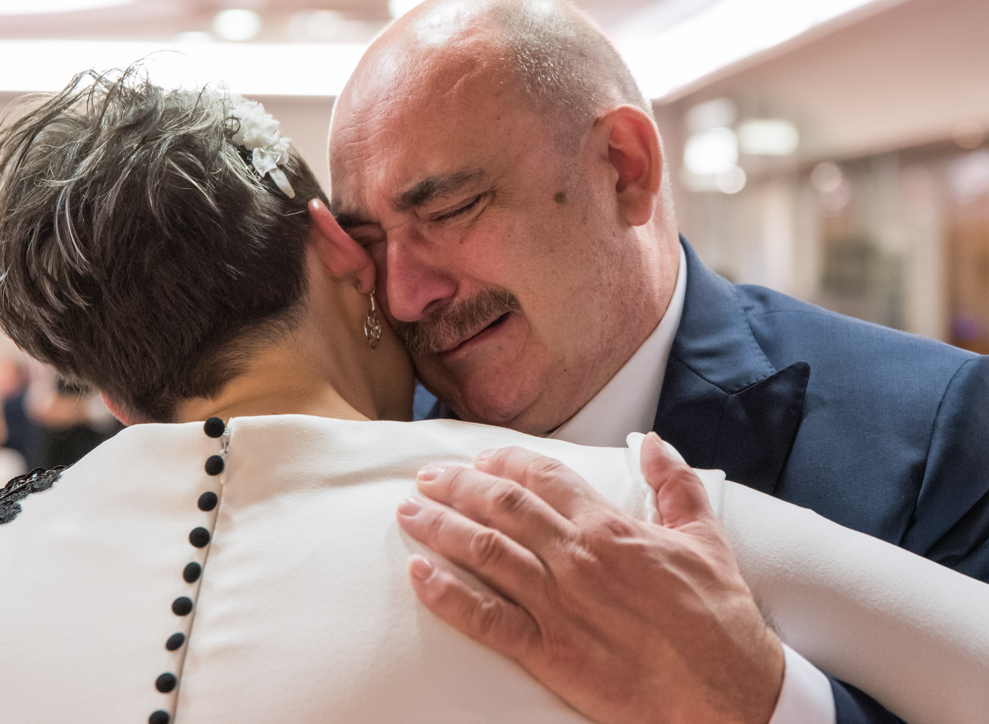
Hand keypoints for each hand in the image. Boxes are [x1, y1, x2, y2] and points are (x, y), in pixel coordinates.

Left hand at [396, 433, 783, 723]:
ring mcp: (559, 604)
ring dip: (440, 527)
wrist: (729, 693)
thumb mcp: (706, 540)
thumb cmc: (719, 619)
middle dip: (457, 485)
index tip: (480, 458)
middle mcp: (576, 557)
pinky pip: (485, 618)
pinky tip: (418, 576)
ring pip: (484, 551)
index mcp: (610, 527)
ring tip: (409, 513)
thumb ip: (676, 486)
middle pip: (501, 505)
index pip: (542, 476)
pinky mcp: (549, 652)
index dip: (504, 462)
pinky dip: (447, 595)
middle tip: (426, 478)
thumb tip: (654, 444)